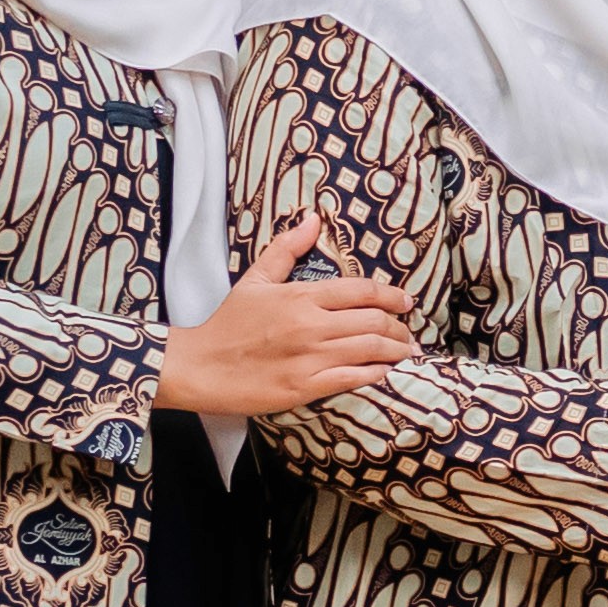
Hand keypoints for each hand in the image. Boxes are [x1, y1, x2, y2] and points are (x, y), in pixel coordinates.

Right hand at [162, 212, 412, 416]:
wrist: (200, 366)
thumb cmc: (229, 324)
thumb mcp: (255, 280)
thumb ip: (286, 249)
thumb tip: (313, 219)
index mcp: (300, 296)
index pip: (362, 291)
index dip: (393, 296)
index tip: (406, 302)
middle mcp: (310, 325)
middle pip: (374, 321)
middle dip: (399, 326)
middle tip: (407, 331)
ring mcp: (309, 357)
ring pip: (371, 349)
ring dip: (396, 350)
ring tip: (406, 351)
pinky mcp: (305, 386)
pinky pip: (354, 378)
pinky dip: (377, 374)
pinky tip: (386, 371)